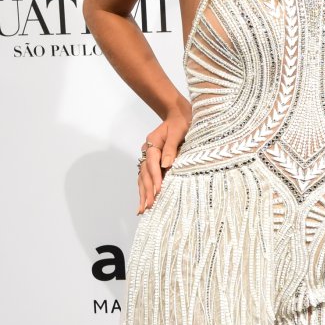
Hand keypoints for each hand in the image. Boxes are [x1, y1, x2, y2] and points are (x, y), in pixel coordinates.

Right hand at [137, 99, 190, 213]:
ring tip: (142, 210)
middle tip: (149, 207)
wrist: (179, 114)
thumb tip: (166, 164)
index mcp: (152, 143)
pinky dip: (145, 189)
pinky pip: (146, 177)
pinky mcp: (153, 162)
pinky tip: (144, 201)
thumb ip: (171, 147)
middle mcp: (147, 151)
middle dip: (147, 191)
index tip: (159, 191)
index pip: (153, 163)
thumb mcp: (178, 130)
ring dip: (143, 194)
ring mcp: (148, 157)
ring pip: (143, 178)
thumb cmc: (181, 121)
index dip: (155, 178)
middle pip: (145, 173)